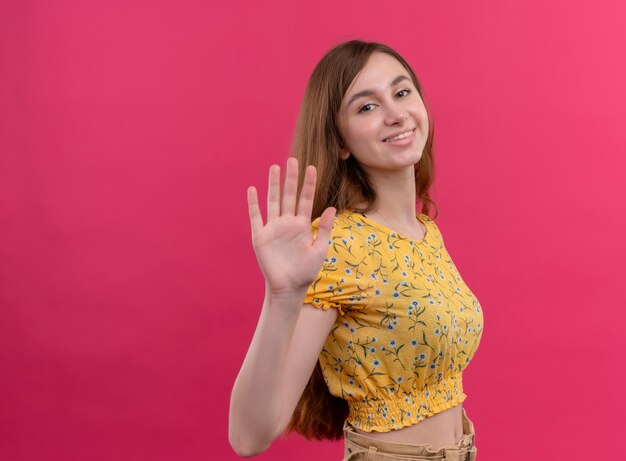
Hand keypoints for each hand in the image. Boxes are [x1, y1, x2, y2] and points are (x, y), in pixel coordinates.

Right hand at [247, 157, 335, 296]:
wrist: (288, 289)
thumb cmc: (305, 271)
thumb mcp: (319, 249)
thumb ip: (323, 229)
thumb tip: (331, 208)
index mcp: (301, 225)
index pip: (305, 199)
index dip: (308, 184)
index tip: (312, 168)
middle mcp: (286, 223)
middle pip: (289, 195)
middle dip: (291, 178)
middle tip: (293, 160)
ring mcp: (273, 228)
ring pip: (273, 201)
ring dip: (273, 185)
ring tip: (275, 168)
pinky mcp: (260, 236)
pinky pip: (256, 217)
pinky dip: (253, 204)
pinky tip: (252, 189)